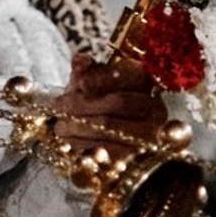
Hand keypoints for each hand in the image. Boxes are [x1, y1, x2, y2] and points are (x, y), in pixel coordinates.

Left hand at [46, 51, 169, 155]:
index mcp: (148, 82)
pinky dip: (83, 143)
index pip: (130, 75)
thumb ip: (85, 66)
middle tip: (59, 105)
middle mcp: (156, 108)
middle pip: (118, 102)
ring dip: (79, 125)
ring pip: (110, 126)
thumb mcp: (93, 77)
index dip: (103, 78)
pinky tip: (68, 138)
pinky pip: (107, 149)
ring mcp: (150, 134)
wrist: (106, 127)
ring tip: (59, 124)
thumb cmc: (99, 96)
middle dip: (84, 103)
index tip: (80, 83)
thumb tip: (80, 61)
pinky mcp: (136, 155)